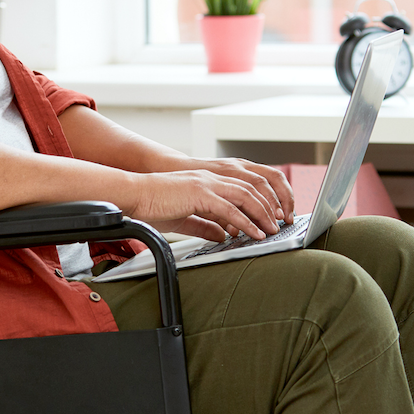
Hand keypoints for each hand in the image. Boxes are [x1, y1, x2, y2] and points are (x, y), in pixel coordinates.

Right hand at [125, 169, 282, 241]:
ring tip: (271, 230)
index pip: (245, 187)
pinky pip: (231, 208)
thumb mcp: (184, 218)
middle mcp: (211, 178)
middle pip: (252, 187)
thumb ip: (205, 225)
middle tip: (279, 224)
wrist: (134, 195)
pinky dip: (246, 222)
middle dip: (270, 206)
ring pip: (246, 196)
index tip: (271, 218)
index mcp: (209, 181)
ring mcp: (207, 183)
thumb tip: (221, 235)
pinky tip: (254, 234)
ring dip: (262, 214)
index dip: (262, 201)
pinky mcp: (200, 193)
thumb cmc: (153, 206)